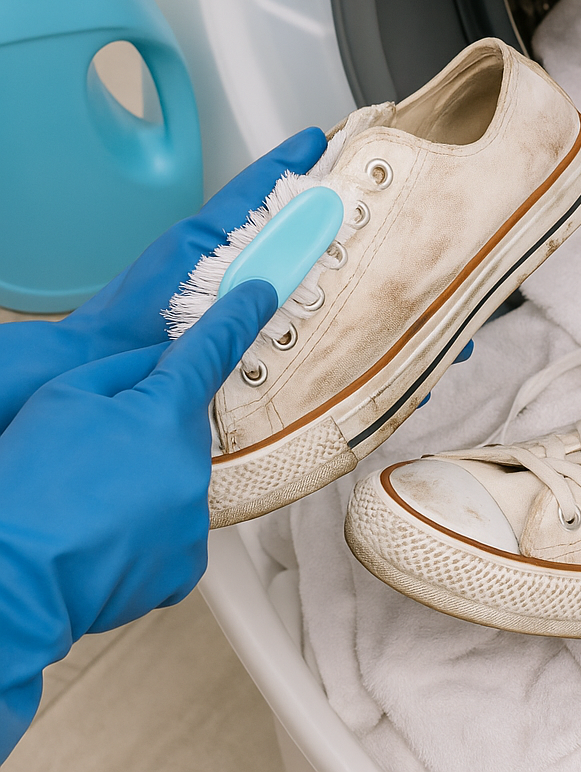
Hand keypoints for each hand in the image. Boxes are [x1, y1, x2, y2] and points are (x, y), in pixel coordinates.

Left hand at [0, 128, 326, 432]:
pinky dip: (267, 254)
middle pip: (256, 205)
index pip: (252, 188)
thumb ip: (243, 294)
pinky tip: (283, 271)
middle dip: (294, 188)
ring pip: (250, 232)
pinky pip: (241, 259)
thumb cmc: (127, 335)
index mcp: (197, 237)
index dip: (287, 162)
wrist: (86, 358)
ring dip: (283, 223)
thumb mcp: (194, 308)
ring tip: (320, 219)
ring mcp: (195, 263)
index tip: (316, 140)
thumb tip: (285, 270)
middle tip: (332, 174)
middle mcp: (197, 242)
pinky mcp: (194, 286)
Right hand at [0, 280, 276, 758]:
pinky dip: (149, 530)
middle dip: (153, 434)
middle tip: (97, 460)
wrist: (15, 582)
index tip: (260, 294)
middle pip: (186, 429)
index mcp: (165, 413)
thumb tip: (163, 359)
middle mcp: (193, 462)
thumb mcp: (64, 399)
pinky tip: (107, 536)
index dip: (239, 316)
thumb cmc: (27, 489)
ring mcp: (194, 514)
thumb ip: (125, 370)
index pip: (213, 350)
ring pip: (179, 481)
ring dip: (148, 485)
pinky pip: (176, 530)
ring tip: (92, 506)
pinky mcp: (187, 561)